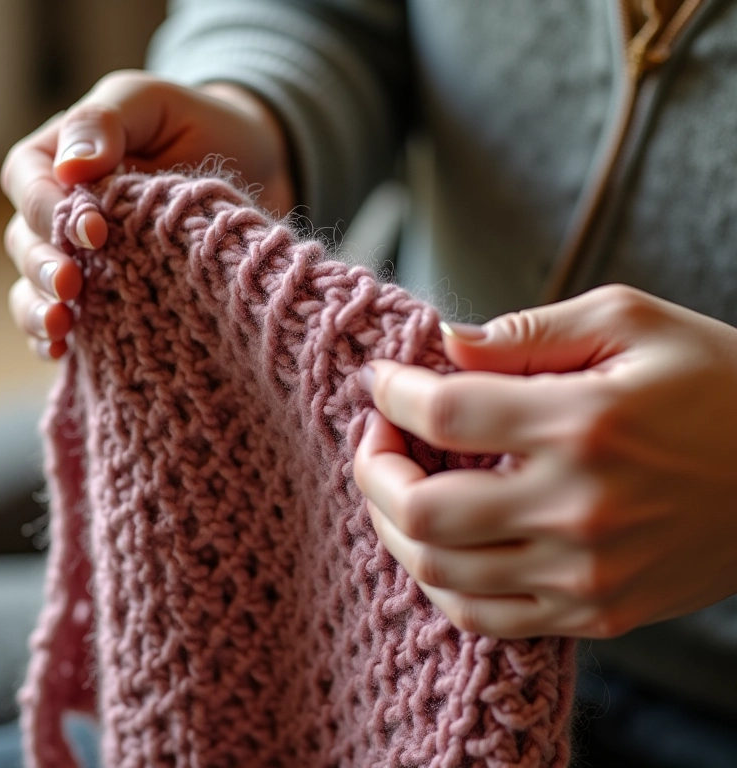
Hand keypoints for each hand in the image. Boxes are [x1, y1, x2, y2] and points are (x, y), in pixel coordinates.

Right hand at [1, 70, 294, 358]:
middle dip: (43, 267)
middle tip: (72, 287)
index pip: (31, 184)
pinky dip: (58, 338)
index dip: (52, 210)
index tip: (95, 231)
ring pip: (38, 286)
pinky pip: (72, 320)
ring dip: (40, 309)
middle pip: (27, 242)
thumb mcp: (153, 103)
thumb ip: (106, 122)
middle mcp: (64, 212)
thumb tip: (71, 167)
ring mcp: (86, 258)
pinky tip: (62, 353)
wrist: (253, 163)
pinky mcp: (114, 293)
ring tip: (61, 327)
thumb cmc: (199, 125)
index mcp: (61, 159)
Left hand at [354, 284, 736, 638]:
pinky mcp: (596, 611)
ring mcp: (585, 574)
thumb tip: (445, 344)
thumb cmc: (715, 382)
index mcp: (585, 422)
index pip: (445, 412)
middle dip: (373, 468)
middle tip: (376, 436)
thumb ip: (527, 332)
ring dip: (393, 525)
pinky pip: (484, 617)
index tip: (381, 379)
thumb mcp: (629, 322)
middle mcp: (578, 508)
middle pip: (422, 508)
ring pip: (440, 571)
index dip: (393, 392)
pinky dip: (439, 580)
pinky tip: (437, 541)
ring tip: (395, 485)